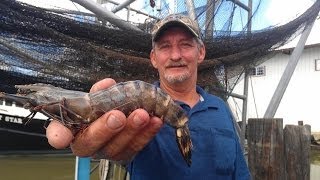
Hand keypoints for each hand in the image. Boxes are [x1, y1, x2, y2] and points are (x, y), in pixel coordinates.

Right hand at [46, 78, 163, 161]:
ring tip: (142, 115)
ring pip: (117, 147)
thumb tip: (108, 84)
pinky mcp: (125, 155)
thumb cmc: (104, 107)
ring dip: (131, 130)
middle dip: (105, 129)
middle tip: (118, 116)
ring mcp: (106, 151)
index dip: (58, 136)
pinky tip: (155, 120)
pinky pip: (137, 147)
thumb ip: (100, 92)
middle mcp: (87, 143)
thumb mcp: (99, 96)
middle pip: (90, 143)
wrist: (123, 118)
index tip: (62, 137)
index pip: (58, 134)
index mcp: (73, 128)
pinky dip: (147, 133)